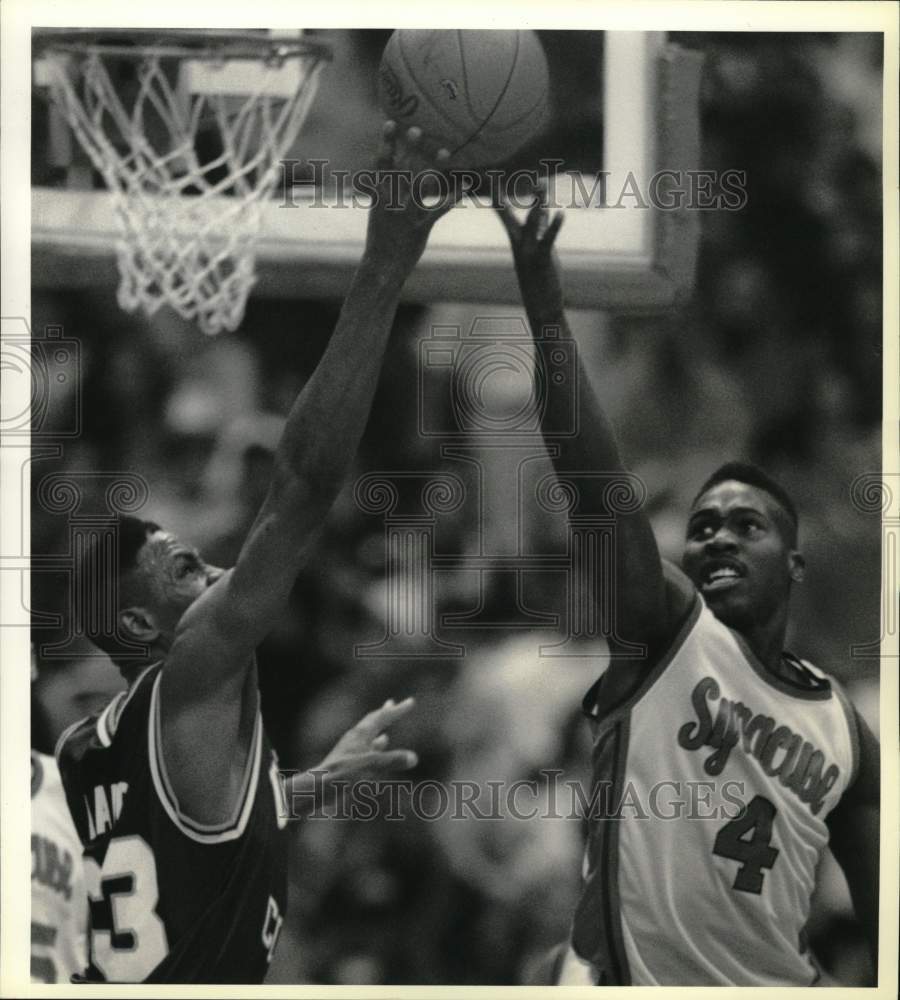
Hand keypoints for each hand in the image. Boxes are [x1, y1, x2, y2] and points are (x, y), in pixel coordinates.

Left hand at [287, 697, 418, 815]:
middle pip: (372, 722)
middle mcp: (355, 739)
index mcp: (360, 734)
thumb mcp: (370, 765)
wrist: (317, 788)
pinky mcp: (347, 764)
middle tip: (392, 703)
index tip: (410, 702)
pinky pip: (364, 752)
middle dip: (384, 714)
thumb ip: (392, 761)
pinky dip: (373, 749)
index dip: (398, 710)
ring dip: (378, 733)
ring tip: (386, 731)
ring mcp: (350, 751)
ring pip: (367, 738)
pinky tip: (375, 753)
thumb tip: (414, 757)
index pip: (382, 717)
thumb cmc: (342, 774)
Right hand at [364, 122, 459, 272]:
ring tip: (446, 152)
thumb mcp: (379, 212)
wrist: (381, 267)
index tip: (390, 122)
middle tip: (418, 130)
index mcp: (379, 194)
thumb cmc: (381, 238)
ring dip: (433, 168)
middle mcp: (392, 200)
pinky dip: (453, 197)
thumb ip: (386, 191)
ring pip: (420, 186)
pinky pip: (439, 209)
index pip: (381, 163)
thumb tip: (392, 171)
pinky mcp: (420, 227)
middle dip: (408, 149)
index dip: (386, 142)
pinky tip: (465, 187)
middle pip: (401, 168)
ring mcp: (406, 213)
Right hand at [495, 186, 565, 318]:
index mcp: (516, 240)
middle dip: (498, 196)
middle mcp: (518, 244)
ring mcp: (527, 253)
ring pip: (531, 224)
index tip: (488, 176)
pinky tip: (560, 215)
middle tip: (491, 175)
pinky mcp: (541, 261)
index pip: (502, 213)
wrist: (541, 308)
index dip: (495, 194)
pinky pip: (547, 241)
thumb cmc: (541, 278)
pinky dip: (553, 227)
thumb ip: (541, 228)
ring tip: (541, 184)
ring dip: (536, 204)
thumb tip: (542, 209)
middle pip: (506, 216)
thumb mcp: (540, 248)